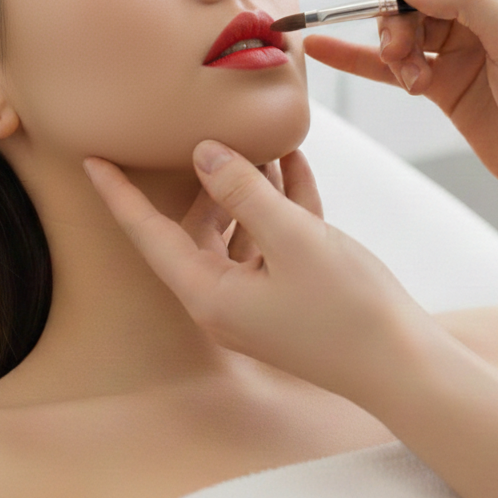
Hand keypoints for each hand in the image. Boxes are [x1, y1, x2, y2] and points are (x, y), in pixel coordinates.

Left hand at [84, 142, 429, 405]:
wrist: (406, 366)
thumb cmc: (347, 310)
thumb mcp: (292, 238)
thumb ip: (242, 191)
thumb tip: (202, 152)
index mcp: (209, 293)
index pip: (148, 233)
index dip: (118, 193)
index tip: (90, 157)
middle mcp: (224, 297)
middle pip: (197, 223)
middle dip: (209, 176)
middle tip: (217, 131)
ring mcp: (257, 295)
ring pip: (238, 224)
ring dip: (250, 183)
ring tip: (264, 138)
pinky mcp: (287, 288)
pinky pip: (271, 235)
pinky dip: (279, 199)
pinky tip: (293, 160)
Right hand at [303, 0, 497, 209]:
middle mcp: (487, 7)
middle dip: (399, 17)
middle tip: (400, 50)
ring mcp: (463, 44)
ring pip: (405, 27)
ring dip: (395, 49)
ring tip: (411, 78)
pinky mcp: (444, 80)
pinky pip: (394, 62)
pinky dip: (358, 57)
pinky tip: (324, 48)